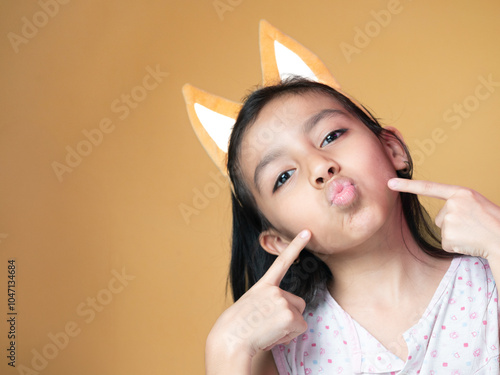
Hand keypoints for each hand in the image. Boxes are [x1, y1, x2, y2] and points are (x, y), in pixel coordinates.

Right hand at [207, 230, 310, 364]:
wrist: (231, 340)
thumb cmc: (238, 329)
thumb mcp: (251, 307)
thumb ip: (268, 303)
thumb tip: (284, 315)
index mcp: (263, 285)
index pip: (282, 262)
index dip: (296, 245)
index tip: (307, 231)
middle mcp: (274, 290)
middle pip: (298, 303)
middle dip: (289, 316)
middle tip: (267, 325)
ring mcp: (282, 301)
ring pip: (299, 318)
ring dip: (288, 327)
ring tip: (267, 330)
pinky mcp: (289, 316)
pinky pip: (299, 329)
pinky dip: (289, 336)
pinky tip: (272, 335)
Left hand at [388, 178, 499, 259]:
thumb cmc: (493, 223)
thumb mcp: (475, 204)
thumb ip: (457, 204)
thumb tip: (441, 217)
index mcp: (461, 193)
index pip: (429, 188)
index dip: (407, 185)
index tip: (389, 182)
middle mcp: (453, 204)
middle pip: (440, 217)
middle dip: (453, 224)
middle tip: (473, 226)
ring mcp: (450, 220)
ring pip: (443, 231)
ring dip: (456, 235)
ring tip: (473, 234)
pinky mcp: (448, 237)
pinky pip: (445, 243)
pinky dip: (456, 246)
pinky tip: (469, 242)